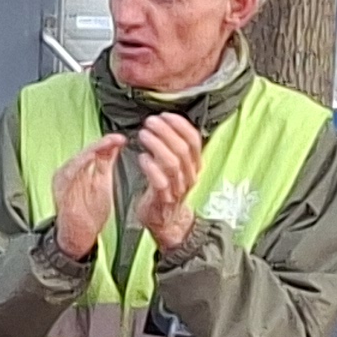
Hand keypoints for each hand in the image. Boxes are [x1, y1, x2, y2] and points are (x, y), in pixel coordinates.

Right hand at [48, 133, 125, 259]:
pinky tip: (90, 158)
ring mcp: (63, 181)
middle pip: (85, 152)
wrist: (79, 235)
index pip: (93, 151)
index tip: (121, 139)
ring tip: (106, 144)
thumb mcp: (101, 182)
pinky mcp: (61, 191)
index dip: (107, 143)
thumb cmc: (89, 212)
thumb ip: (105, 163)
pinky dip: (80, 164)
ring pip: (77, 160)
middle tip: (116, 139)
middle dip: (101, 144)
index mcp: (77, 169)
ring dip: (92, 151)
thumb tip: (115, 145)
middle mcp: (68, 172)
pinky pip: (69, 174)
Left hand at [131, 113, 206, 252]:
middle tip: (149, 122)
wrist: (168, 221)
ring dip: (157, 146)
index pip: (194, 140)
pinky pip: (160, 182)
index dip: (180, 125)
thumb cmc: (168, 188)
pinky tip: (142, 157)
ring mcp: (178, 188)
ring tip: (143, 135)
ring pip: (172, 164)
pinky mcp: (164, 199)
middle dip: (166, 132)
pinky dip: (151, 168)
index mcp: (194, 165)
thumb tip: (165, 123)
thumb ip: (175, 148)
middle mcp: (189, 175)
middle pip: (182, 149)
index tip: (164, 115)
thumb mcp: (177, 167)